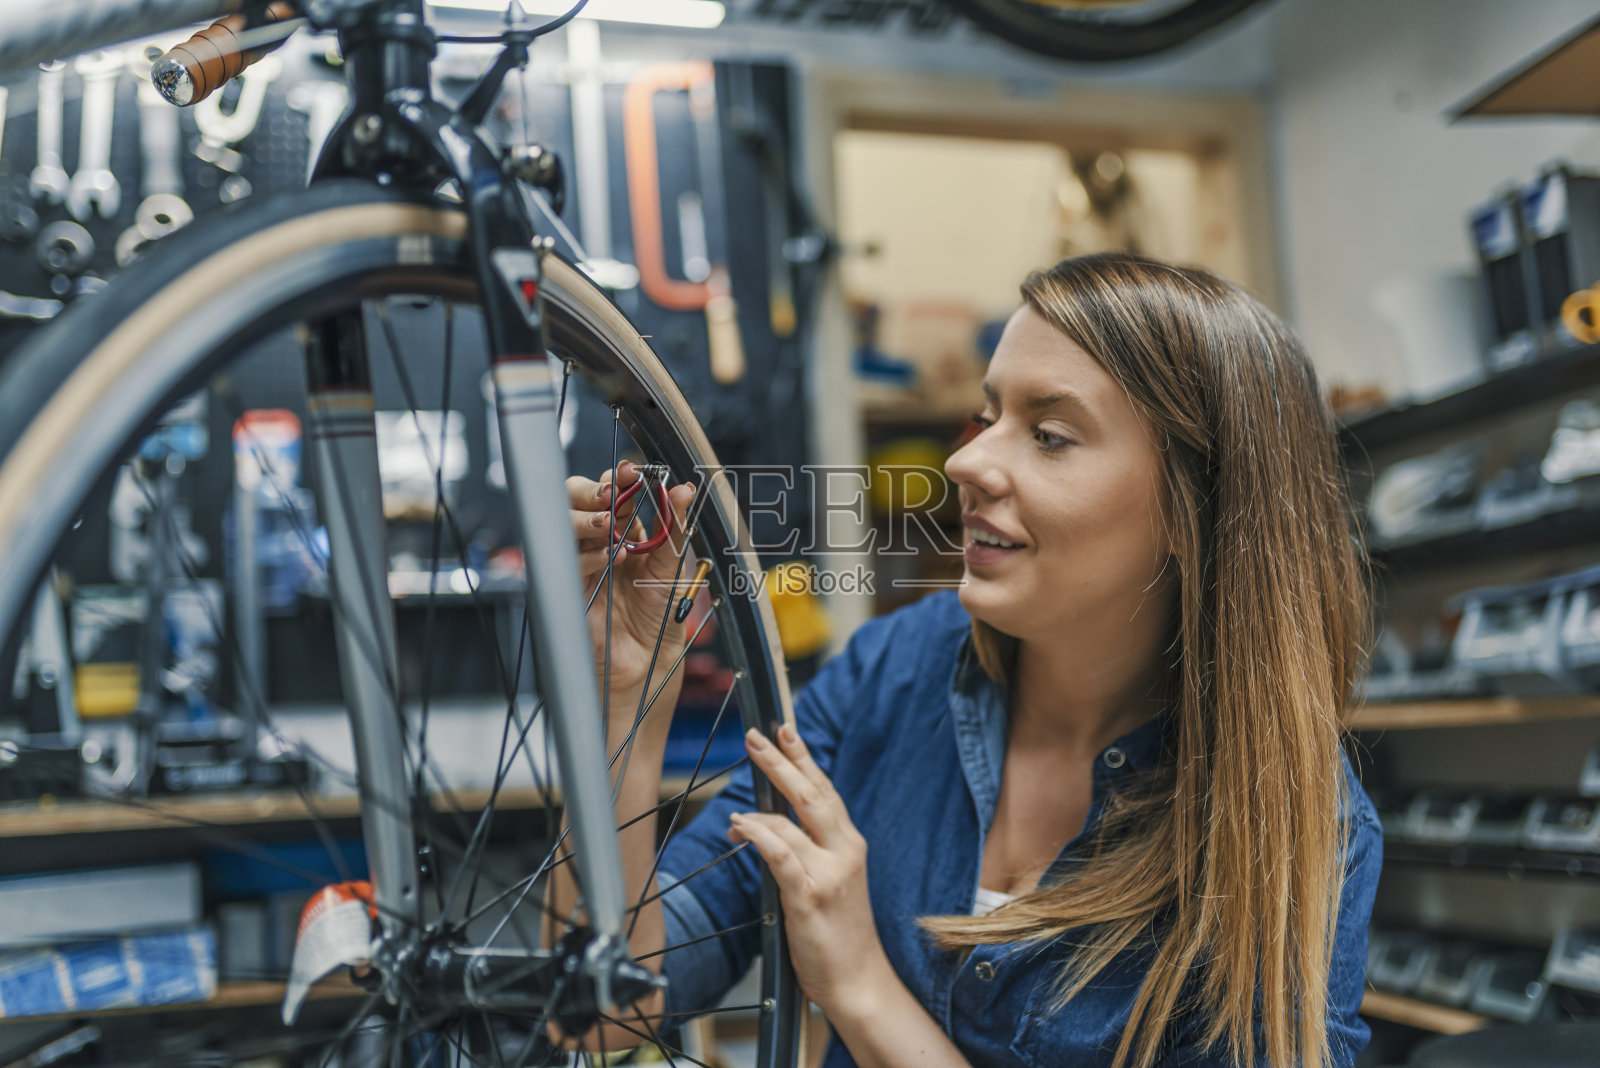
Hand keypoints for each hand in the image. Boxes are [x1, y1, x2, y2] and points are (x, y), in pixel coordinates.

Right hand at [566, 460, 697, 694]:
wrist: (647, 660)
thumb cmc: (658, 615)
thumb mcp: (672, 567)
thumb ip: (674, 527)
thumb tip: (685, 490)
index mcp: (624, 529)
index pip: (613, 490)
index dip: (619, 477)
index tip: (632, 472)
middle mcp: (598, 540)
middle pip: (577, 497)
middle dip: (593, 491)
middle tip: (612, 495)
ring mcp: (579, 561)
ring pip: (564, 523)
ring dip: (586, 520)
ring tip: (610, 529)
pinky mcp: (566, 586)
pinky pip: (566, 560)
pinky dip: (587, 555)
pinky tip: (607, 559)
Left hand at [729, 724, 893, 1015]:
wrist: (860, 981)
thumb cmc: (839, 935)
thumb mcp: (829, 883)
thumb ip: (801, 851)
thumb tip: (755, 825)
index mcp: (850, 845)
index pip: (825, 791)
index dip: (804, 758)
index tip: (785, 730)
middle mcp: (845, 851)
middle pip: (812, 793)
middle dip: (782, 760)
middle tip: (757, 735)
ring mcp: (830, 873)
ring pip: (792, 821)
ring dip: (759, 805)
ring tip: (735, 803)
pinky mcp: (811, 897)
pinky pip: (781, 855)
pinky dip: (759, 834)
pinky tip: (741, 825)